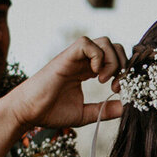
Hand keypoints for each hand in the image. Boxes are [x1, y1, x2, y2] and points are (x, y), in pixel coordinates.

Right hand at [3, 34, 127, 133]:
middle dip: (122, 64)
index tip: (119, 91)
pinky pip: (86, 43)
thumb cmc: (51, 112)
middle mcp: (83, 61)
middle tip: (116, 86)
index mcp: (87, 71)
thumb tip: (127, 108)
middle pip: (114, 47)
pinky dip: (97, 56)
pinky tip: (94, 74)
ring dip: (112, 60)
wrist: (28, 112)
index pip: (114, 59)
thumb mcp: (85, 114)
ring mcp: (75, 58)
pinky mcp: (65, 56)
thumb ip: (105, 110)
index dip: (123, 72)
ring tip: (104, 80)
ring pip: (104, 42)